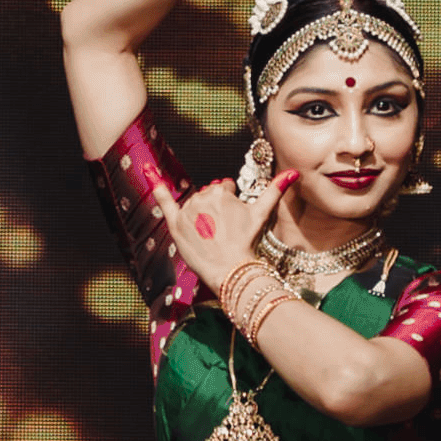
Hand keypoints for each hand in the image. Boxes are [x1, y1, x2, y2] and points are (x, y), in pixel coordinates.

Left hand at [150, 173, 298, 294]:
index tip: (233, 220)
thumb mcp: (261, 214)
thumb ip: (275, 190)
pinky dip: (157, 186)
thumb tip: (293, 171)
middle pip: (208, 196)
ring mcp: (187, 210)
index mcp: (221, 192)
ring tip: (211, 236)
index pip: (223, 188)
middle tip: (223, 230)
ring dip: (201, 215)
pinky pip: (165, 201)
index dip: (229, 204)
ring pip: (194, 205)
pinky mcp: (175, 224)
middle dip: (215, 209)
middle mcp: (202, 197)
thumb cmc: (246, 242)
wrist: (230, 268)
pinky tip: (148, 172)